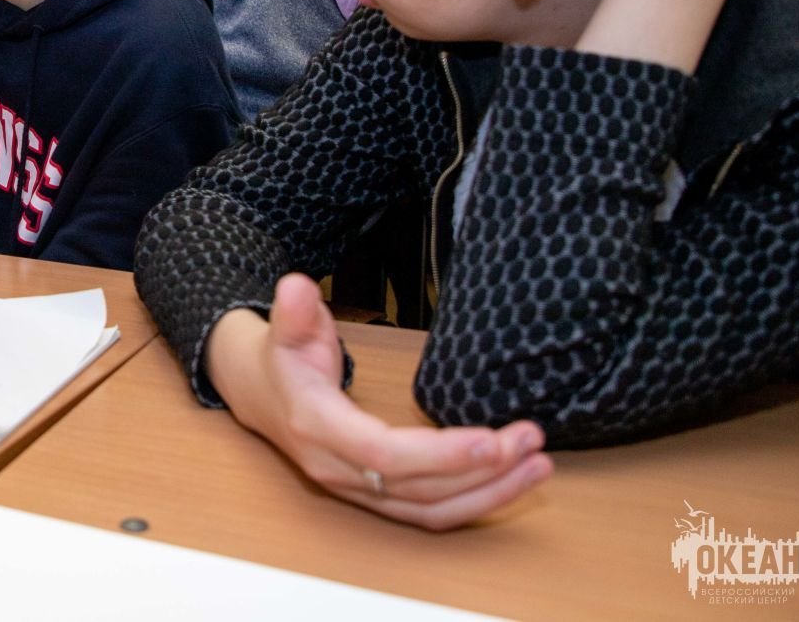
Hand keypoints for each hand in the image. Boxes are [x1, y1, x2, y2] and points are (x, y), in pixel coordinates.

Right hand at [205, 274, 551, 530]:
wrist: (261, 395)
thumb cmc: (283, 360)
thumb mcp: (286, 328)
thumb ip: (295, 311)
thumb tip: (296, 286)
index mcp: (318, 428)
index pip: (384, 455)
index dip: (440, 455)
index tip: (492, 439)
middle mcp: (338, 470)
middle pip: (418, 489)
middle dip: (482, 471)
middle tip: (531, 440)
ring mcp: (357, 490)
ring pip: (430, 510)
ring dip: (489, 493)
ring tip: (537, 463)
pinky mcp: (376, 497)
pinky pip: (430, 512)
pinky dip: (475, 502)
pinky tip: (513, 480)